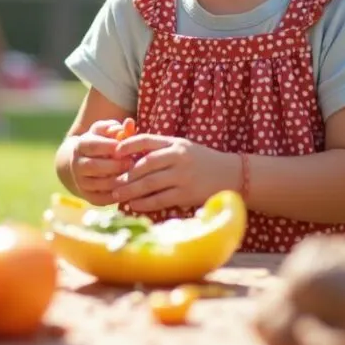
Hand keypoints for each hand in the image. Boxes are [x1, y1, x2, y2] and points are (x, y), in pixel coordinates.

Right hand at [69, 120, 133, 205]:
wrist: (86, 164)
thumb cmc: (102, 143)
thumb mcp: (106, 132)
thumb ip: (118, 127)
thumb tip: (129, 123)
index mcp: (80, 145)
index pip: (93, 146)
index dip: (110, 146)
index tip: (125, 147)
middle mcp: (77, 164)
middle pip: (94, 166)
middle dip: (114, 165)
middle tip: (131, 163)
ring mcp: (81, 182)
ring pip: (99, 184)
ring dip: (117, 181)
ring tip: (133, 176)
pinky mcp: (88, 197)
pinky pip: (102, 199)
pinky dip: (117, 196)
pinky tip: (129, 189)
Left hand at [111, 135, 238, 212]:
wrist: (231, 175)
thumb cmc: (201, 161)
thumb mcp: (182, 147)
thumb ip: (160, 149)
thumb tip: (130, 156)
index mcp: (175, 143)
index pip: (146, 140)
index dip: (127, 145)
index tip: (114, 152)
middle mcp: (178, 157)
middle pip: (144, 165)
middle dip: (126, 174)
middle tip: (112, 181)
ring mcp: (183, 176)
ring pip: (150, 183)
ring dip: (131, 190)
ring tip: (118, 195)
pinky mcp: (187, 194)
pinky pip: (160, 199)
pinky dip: (145, 203)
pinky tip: (134, 205)